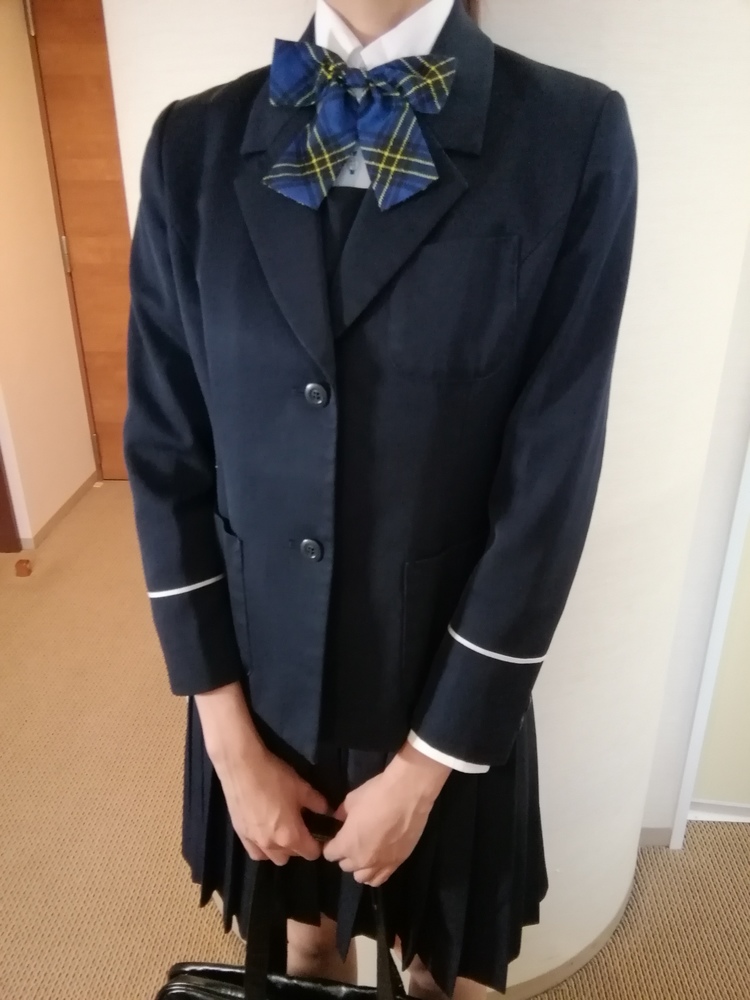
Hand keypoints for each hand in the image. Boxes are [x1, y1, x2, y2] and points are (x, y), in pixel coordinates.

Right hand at [194, 682, 330, 865]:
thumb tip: (328, 811)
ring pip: (273, 858)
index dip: (319, 845)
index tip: (320, 833)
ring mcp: (255, 842)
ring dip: (281, 850)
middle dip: (300, 846)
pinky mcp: (240, 836)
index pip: (311, 853)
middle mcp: (273, 846)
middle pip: (292, 856)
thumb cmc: (274, 778)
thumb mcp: (301, 788)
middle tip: (301, 827)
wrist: (242, 768)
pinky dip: (263, 849)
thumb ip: (317, 803)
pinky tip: (265, 834)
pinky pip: (256, 853)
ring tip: (282, 831)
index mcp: (291, 836)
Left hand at [322, 742, 450, 885]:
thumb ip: (342, 814)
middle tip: (351, 840)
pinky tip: (378, 858)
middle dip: (345, 854)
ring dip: (359, 867)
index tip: (335, 836)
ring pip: (362, 878)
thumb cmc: (377, 795)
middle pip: (345, 866)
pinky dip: (376, 872)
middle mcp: (362, 860)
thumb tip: (339, 819)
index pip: (329, 854)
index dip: (330, 844)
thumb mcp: (351, 800)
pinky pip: (381, 878)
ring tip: (365, 852)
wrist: (408, 795)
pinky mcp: (398, 863)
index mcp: (347, 845)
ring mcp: (381, 864)